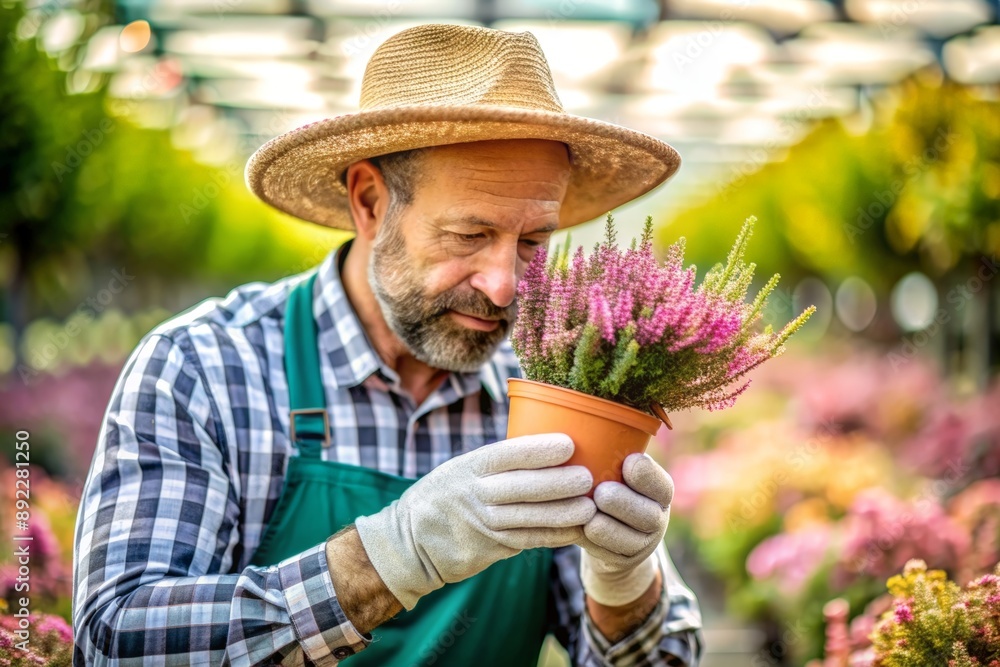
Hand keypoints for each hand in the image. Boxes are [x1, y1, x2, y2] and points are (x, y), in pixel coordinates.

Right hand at [354, 433, 595, 609]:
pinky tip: (575, 530)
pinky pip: (527, 541)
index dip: (538, 450)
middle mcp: (474, 494)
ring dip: (562, 514)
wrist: (409, 542)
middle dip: (557, 483)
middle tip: (587, 478)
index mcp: (469, 466)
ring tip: (589, 507)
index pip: (506, 454)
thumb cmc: (446, 495)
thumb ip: (496, 463)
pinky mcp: (489, 548)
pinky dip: (553, 536)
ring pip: (528, 519)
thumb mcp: (460, 469)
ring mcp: (481, 524)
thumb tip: (546, 448)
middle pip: (521, 488)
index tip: (568, 444)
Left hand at [577, 452, 673, 606]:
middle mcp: (658, 516)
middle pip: (645, 514)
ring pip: (626, 538)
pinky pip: (606, 553)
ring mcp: (643, 543)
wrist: (608, 534)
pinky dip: (589, 541)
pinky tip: (575, 529)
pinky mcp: (623, 560)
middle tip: (600, 493)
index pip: (659, 483)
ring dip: (603, 525)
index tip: (627, 463)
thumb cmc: (607, 485)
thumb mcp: (615, 469)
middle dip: (621, 502)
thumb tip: (578, 423)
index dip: (644, 474)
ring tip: (586, 515)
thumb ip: (609, 454)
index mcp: (660, 489)